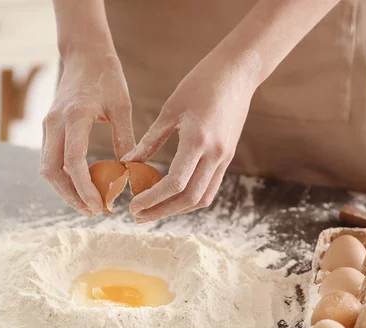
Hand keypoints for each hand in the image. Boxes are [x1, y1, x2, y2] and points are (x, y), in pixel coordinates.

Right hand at [41, 50, 135, 216]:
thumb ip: (124, 139)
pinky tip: (82, 187)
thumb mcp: (122, 106)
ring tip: (88, 205)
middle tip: (94, 212)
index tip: (100, 206)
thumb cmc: (106, 76)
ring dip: (65, 190)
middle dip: (70, 196)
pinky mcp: (48, 128)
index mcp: (74, 116)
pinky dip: (63, 178)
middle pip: (52, 171)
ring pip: (47, 168)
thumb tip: (129, 173)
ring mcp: (48, 126)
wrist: (84, 53)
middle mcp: (55, 122)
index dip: (84, 188)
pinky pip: (50, 159)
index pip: (72, 161)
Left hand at [121, 48, 260, 221]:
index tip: (133, 205)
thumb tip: (128, 162)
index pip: (175, 183)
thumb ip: (150, 139)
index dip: (152, 199)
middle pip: (189, 198)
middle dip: (161, 211)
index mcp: (198, 140)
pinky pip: (209, 188)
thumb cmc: (200, 83)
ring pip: (202, 198)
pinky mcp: (227, 157)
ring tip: (152, 211)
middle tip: (137, 216)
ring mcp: (224, 158)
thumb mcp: (170, 109)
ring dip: (176, 209)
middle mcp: (215, 154)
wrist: (238, 72)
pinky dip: (189, 198)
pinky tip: (171, 197)